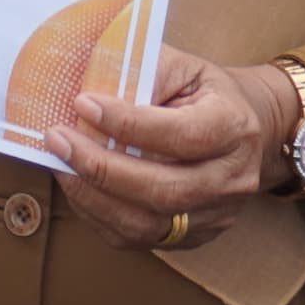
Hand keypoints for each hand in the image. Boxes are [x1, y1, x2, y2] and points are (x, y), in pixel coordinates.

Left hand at [44, 46, 301, 251]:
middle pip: (163, 189)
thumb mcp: (180, 65)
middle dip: (101, 167)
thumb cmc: (202, 91)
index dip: (128, 124)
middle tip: (57, 140)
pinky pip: (139, 238)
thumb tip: (87, 87)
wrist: (246, 127)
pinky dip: (99, 215)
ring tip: (60, 164)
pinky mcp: (195, 235)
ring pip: (148, 223)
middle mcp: (232, 177)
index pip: (180, 135)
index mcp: (234, 126)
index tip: (82, 103)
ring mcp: (217, 213)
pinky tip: (78, 186)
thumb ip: (139, 71)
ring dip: (93, 196)